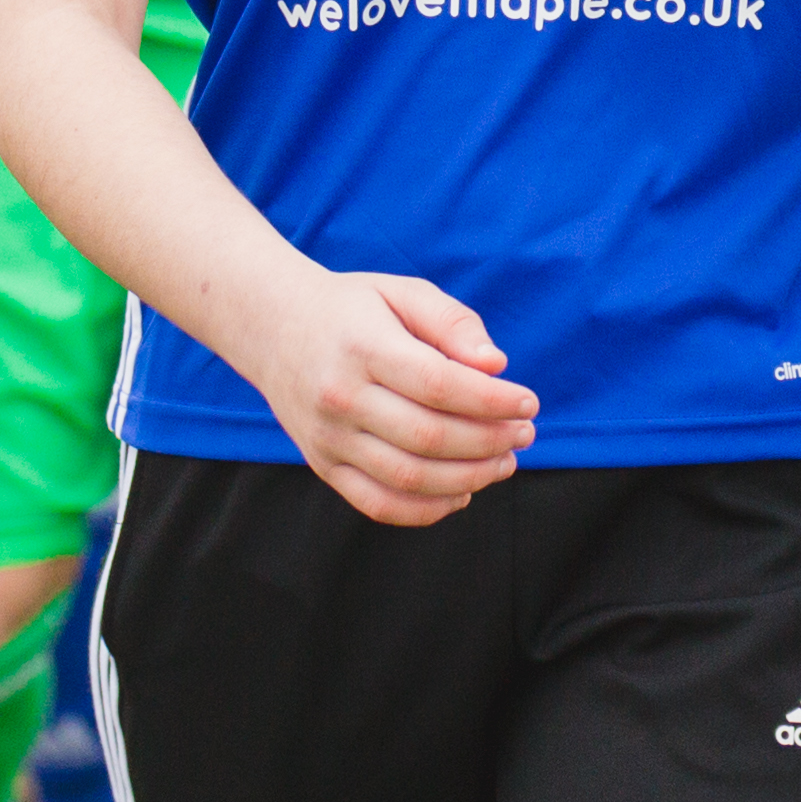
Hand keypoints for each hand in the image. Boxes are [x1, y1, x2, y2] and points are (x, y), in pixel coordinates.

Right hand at [244, 265, 535, 525]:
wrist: (271, 327)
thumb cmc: (352, 308)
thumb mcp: (402, 292)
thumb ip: (452, 321)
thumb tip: (495, 366)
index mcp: (362, 347)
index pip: (440, 385)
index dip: (492, 401)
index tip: (528, 402)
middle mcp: (340, 397)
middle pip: (429, 437)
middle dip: (490, 441)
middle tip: (525, 434)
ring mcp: (328, 438)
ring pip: (409, 477)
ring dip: (469, 478)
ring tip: (504, 462)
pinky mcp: (323, 466)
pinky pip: (379, 503)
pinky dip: (427, 509)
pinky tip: (463, 492)